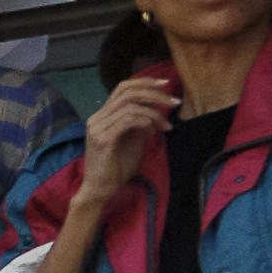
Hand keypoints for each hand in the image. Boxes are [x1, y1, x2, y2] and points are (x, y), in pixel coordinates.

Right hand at [73, 70, 182, 221]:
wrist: (101, 190)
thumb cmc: (117, 167)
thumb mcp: (133, 139)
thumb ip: (141, 121)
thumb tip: (157, 107)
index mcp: (102, 116)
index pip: (123, 88)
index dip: (145, 82)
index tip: (166, 84)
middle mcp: (97, 118)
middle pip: (128, 92)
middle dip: (155, 94)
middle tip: (175, 101)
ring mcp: (97, 128)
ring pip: (131, 106)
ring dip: (155, 113)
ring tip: (166, 126)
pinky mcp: (102, 139)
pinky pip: (129, 120)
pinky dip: (146, 122)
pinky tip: (153, 133)